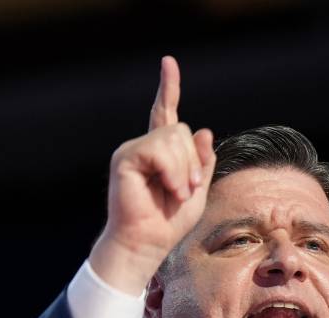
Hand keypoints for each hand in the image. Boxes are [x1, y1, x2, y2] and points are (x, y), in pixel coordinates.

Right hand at [88, 56, 216, 295]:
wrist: (146, 244)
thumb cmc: (169, 223)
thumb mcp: (198, 188)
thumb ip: (202, 160)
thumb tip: (204, 131)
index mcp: (161, 152)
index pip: (166, 113)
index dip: (168, 87)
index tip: (168, 63)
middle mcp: (144, 146)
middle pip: (182, 130)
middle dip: (193, 162)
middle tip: (187, 190)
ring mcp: (132, 151)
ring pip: (174, 138)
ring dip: (185, 170)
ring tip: (177, 193)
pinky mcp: (124, 159)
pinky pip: (159, 149)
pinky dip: (172, 171)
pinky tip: (168, 189)